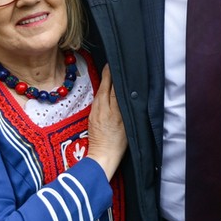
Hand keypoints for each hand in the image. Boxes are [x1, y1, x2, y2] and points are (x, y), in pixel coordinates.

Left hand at [85, 65, 126, 180]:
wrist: (103, 156)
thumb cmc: (119, 144)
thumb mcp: (128, 126)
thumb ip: (127, 110)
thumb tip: (128, 96)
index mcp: (115, 113)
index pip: (115, 90)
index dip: (116, 78)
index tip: (118, 67)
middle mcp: (104, 111)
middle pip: (106, 88)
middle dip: (108, 75)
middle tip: (112, 63)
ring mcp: (96, 113)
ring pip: (100, 92)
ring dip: (104, 82)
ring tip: (109, 71)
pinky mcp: (92, 116)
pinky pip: (97, 100)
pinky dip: (101, 91)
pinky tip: (104, 88)